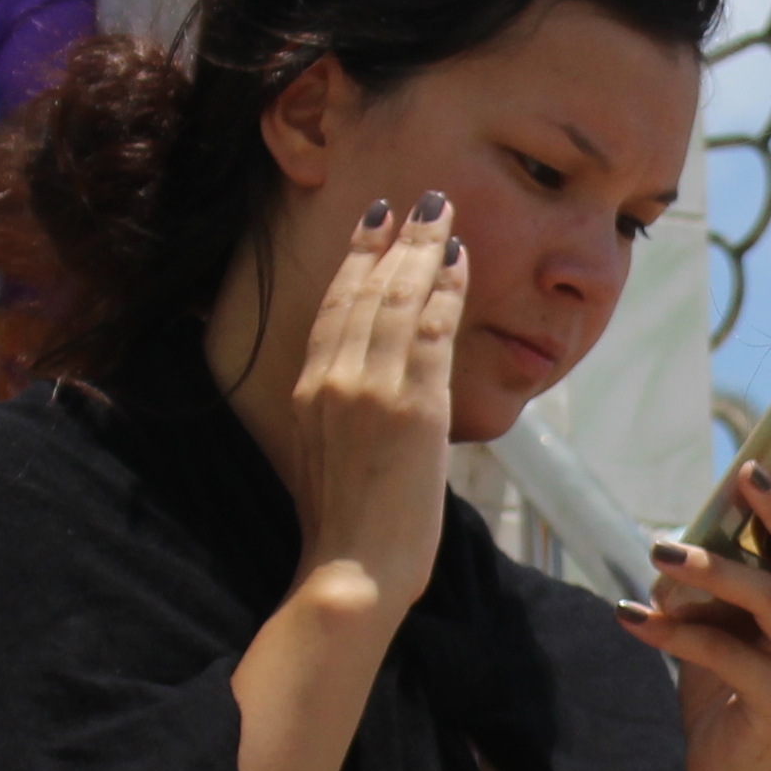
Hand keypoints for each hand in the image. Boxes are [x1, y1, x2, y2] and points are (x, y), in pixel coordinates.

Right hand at [272, 193, 466, 617]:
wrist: (352, 569)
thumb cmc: (348, 529)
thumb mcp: (327, 455)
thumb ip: (342, 412)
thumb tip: (371, 397)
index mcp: (309, 389)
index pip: (335, 306)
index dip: (356, 259)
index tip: (375, 223)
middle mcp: (334, 377)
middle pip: (366, 289)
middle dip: (396, 239)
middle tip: (421, 201)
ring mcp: (372, 387)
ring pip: (401, 297)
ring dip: (425, 248)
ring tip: (443, 212)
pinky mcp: (412, 404)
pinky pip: (434, 328)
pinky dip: (448, 287)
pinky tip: (461, 260)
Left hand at [622, 439, 770, 770]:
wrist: (725, 766)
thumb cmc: (726, 677)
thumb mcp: (728, 612)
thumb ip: (729, 567)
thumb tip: (695, 518)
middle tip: (744, 473)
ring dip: (713, 567)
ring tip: (657, 550)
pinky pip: (724, 653)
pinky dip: (673, 632)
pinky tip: (631, 617)